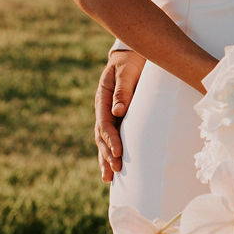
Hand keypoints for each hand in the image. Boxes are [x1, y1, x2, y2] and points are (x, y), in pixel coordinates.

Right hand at [94, 49, 144, 182]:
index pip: (105, 122)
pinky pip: (111, 138)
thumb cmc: (131, 61)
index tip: (118, 153)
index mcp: (103, 97)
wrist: (131, 55)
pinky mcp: (117, 118)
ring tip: (108, 178)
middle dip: (107, 154)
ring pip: (104, 140)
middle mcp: (103, 108)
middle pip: (102, 135)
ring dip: (106, 158)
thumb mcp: (127, 71)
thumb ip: (123, 89)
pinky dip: (110, 152)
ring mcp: (108, 114)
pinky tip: (112, 167)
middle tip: (116, 171)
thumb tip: (118, 111)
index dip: (111, 139)